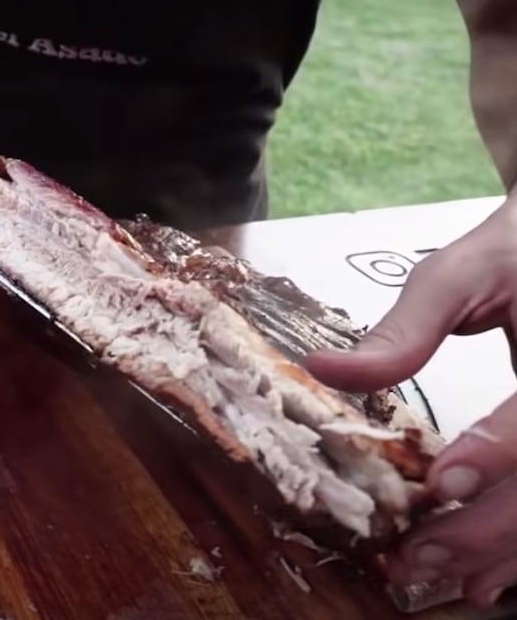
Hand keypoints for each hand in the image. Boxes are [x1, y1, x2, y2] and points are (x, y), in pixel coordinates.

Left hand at [304, 195, 516, 607]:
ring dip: (499, 550)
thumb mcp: (459, 276)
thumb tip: (326, 368)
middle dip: (485, 526)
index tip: (442, 482)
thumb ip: (405, 330)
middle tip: (415, 554)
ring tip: (434, 574)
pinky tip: (479, 574)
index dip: (497, 452)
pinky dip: (515, 543)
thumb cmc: (512, 250)